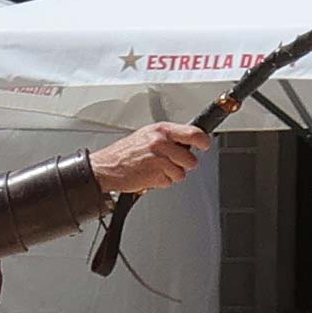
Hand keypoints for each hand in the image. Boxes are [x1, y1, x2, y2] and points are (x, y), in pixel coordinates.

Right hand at [90, 122, 209, 194]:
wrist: (106, 166)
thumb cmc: (126, 152)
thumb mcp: (148, 135)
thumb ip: (169, 137)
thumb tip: (189, 140)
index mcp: (161, 130)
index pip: (194, 133)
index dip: (203, 141)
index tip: (205, 145)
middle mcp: (161, 142)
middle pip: (191, 160)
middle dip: (183, 164)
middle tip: (169, 163)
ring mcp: (159, 159)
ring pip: (181, 173)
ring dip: (171, 175)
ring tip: (156, 168)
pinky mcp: (155, 175)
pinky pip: (169, 182)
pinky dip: (161, 182)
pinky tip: (150, 175)